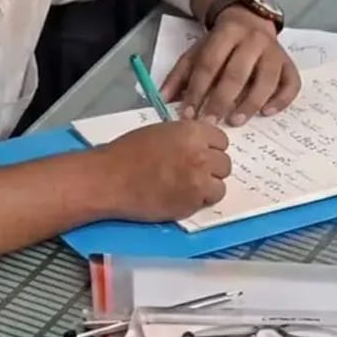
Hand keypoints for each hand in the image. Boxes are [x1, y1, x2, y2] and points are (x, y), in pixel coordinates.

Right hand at [97, 120, 230, 221]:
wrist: (111, 179)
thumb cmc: (128, 151)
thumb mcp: (161, 131)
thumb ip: (185, 137)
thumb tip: (199, 144)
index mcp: (193, 132)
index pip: (222, 140)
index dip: (211, 147)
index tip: (201, 153)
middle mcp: (201, 156)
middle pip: (225, 164)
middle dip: (212, 168)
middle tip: (194, 172)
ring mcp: (199, 182)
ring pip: (220, 186)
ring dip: (208, 187)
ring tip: (189, 187)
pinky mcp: (191, 204)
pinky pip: (206, 203)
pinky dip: (197, 201)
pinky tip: (179, 197)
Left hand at [161, 7, 300, 125]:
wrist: (250, 19)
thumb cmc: (221, 44)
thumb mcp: (197, 51)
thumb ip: (180, 74)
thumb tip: (162, 99)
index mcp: (226, 33)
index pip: (210, 64)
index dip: (197, 90)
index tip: (188, 114)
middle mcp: (253, 39)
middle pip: (237, 73)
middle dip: (221, 100)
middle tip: (210, 122)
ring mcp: (275, 52)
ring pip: (266, 80)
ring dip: (250, 103)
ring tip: (236, 121)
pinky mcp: (289, 63)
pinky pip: (291, 84)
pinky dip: (281, 100)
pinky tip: (266, 112)